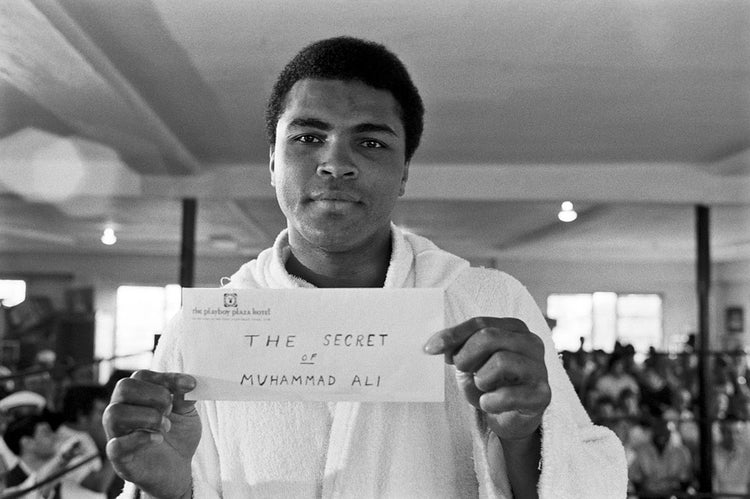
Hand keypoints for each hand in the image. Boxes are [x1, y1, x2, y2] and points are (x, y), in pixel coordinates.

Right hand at [103, 370, 199, 498]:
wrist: (177, 468)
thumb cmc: (176, 435)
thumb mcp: (186, 412)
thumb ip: (185, 397)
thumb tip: (190, 383)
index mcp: (137, 395)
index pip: (142, 375)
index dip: (167, 378)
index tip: (191, 385)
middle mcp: (122, 409)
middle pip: (124, 387)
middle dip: (154, 395)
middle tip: (170, 410)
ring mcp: (117, 433)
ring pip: (115, 413)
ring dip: (147, 417)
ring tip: (165, 426)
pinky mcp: (118, 457)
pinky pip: (116, 445)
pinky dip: (139, 439)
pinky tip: (158, 439)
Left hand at [424, 317, 549, 440]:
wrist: (509, 417)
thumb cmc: (490, 383)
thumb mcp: (469, 361)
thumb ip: (456, 347)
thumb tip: (434, 344)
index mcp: (514, 328)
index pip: (479, 323)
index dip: (452, 335)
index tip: (430, 349)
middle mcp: (531, 342)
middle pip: (489, 337)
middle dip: (466, 356)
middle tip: (462, 371)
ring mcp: (539, 368)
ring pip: (500, 361)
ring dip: (481, 379)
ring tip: (483, 387)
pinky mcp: (543, 395)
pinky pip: (509, 395)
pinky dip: (490, 401)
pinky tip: (488, 403)